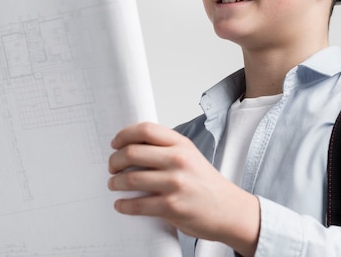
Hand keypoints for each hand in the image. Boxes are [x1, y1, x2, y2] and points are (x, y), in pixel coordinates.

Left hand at [107, 122, 259, 255]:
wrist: (229, 210)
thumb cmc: (205, 184)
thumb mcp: (190, 156)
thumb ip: (165, 149)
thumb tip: (130, 146)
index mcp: (181, 144)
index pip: (145, 130)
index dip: (123, 135)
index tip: (115, 144)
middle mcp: (178, 160)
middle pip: (132, 152)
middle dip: (114, 161)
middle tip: (112, 167)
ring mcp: (175, 183)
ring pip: (130, 178)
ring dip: (115, 183)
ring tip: (114, 185)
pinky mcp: (172, 207)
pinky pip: (137, 204)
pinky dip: (124, 205)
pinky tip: (121, 204)